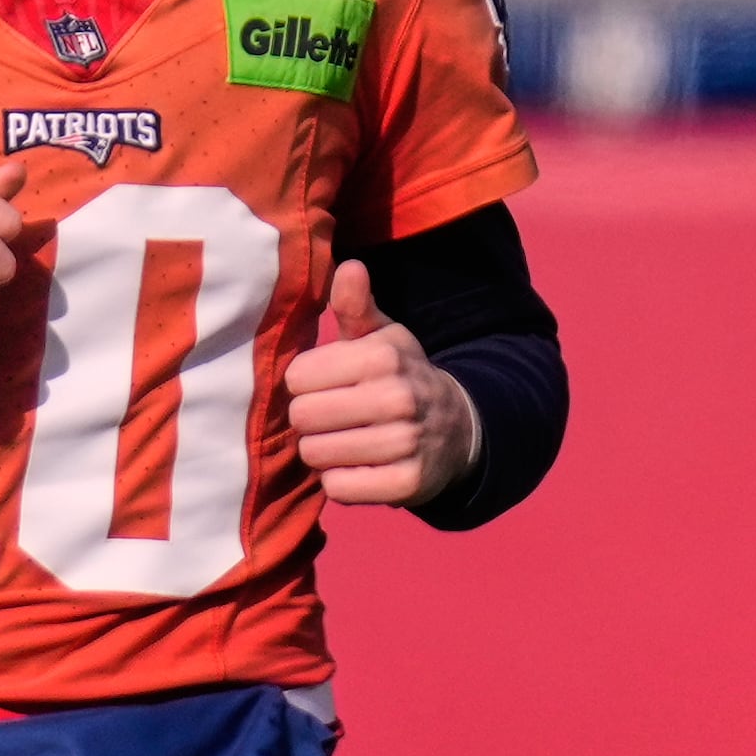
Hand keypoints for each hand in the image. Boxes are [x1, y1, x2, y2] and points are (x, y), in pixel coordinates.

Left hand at [282, 261, 479, 506]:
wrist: (457, 427)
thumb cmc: (399, 376)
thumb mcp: (382, 336)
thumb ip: (355, 305)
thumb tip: (349, 266)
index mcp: (382, 357)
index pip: (297, 377)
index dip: (304, 383)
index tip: (324, 385)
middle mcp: (397, 398)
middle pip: (303, 417)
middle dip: (309, 420)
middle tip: (330, 417)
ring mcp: (405, 444)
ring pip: (317, 455)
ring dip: (322, 451)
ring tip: (344, 440)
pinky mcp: (406, 485)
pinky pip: (338, 489)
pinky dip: (340, 481)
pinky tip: (358, 466)